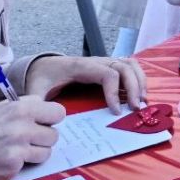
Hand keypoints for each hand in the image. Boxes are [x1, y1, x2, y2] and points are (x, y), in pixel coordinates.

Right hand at [0, 96, 64, 179]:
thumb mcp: (1, 107)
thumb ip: (26, 107)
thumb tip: (48, 110)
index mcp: (22, 108)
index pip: (58, 113)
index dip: (50, 119)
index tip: (42, 123)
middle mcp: (23, 127)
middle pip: (54, 135)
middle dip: (43, 139)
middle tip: (26, 140)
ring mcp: (18, 149)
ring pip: (45, 152)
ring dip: (34, 153)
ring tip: (15, 150)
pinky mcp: (12, 167)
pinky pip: (28, 166)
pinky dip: (19, 165)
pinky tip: (3, 159)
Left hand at [24, 55, 146, 113]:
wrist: (44, 65)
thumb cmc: (42, 78)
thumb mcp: (36, 89)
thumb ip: (37, 102)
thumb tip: (41, 119)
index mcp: (81, 66)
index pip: (107, 74)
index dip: (114, 92)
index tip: (115, 112)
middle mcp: (97, 61)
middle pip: (124, 67)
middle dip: (134, 88)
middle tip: (135, 109)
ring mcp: (105, 62)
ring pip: (131, 64)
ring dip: (140, 82)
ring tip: (142, 102)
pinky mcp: (109, 67)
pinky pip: (130, 67)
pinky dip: (139, 79)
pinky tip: (140, 95)